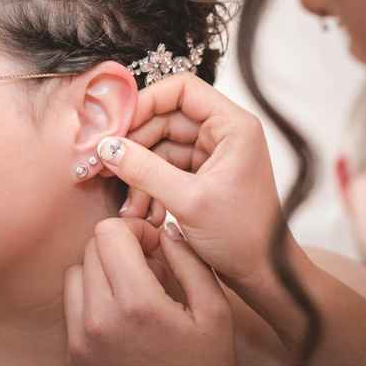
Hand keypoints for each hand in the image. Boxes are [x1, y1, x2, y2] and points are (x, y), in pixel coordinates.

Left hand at [64, 217, 235, 365]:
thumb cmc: (203, 365)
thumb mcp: (215, 313)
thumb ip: (191, 263)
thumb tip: (165, 229)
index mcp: (137, 304)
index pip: (109, 233)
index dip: (135, 230)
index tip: (154, 245)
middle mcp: (100, 318)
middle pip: (92, 247)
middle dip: (120, 247)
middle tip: (148, 266)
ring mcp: (82, 337)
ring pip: (77, 271)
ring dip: (103, 269)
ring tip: (134, 288)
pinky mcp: (74, 351)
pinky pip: (71, 301)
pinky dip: (91, 294)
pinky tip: (120, 309)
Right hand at [99, 73, 296, 291]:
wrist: (263, 275)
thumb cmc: (243, 236)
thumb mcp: (189, 201)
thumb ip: (145, 170)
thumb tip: (106, 147)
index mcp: (232, 126)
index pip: (182, 90)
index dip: (146, 102)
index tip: (116, 124)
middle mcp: (222, 134)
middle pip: (164, 119)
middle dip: (133, 144)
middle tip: (103, 163)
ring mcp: (210, 155)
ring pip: (159, 147)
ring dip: (138, 173)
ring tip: (129, 205)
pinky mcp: (200, 176)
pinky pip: (163, 170)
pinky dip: (148, 188)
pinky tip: (141, 213)